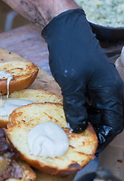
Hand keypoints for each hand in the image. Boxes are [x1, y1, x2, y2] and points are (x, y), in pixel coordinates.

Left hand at [42, 9, 123, 151]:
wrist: (66, 31)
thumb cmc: (71, 54)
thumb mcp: (71, 83)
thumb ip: (76, 107)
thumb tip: (79, 128)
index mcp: (111, 92)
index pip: (114, 124)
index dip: (104, 139)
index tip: (90, 150)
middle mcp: (110, 90)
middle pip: (107, 119)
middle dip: (95, 133)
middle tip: (78, 144)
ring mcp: (100, 86)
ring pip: (97, 112)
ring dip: (87, 123)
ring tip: (71, 134)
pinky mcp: (90, 83)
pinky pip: (89, 103)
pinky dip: (81, 111)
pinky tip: (68, 118)